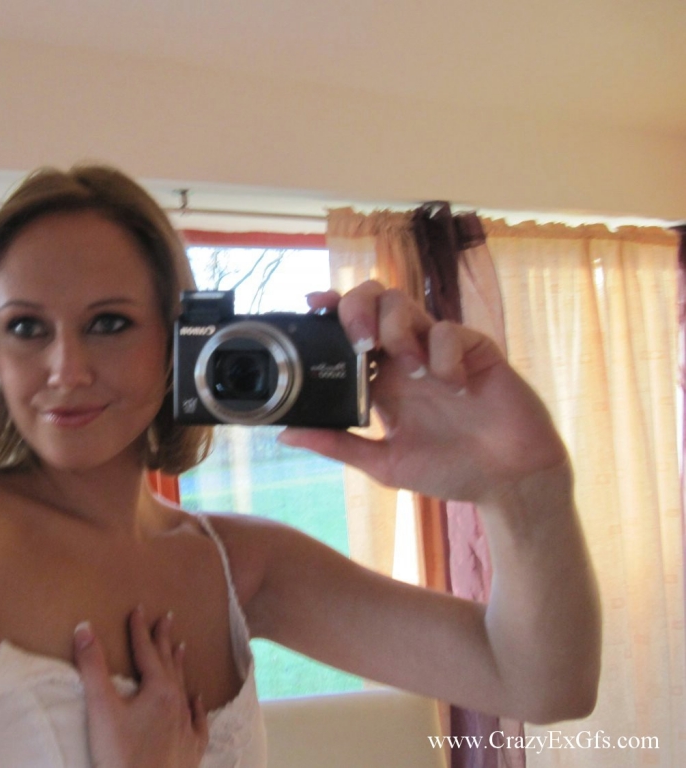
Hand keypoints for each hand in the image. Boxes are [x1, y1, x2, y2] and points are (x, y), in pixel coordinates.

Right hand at [74, 608, 208, 767]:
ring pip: (184, 688)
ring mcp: (187, 727)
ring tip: (181, 647)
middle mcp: (178, 704)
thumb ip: (92, 666)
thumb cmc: (119, 755)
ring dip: (179, 666)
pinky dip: (198, 707)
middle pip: (169, 664)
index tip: (139, 609)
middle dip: (164, 640)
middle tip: (167, 618)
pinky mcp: (192, 750)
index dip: (140, 629)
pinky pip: (198, 722)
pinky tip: (198, 700)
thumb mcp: (101, 708)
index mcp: (158, 690)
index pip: (146, 651)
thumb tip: (84, 627)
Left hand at [280, 281, 567, 505]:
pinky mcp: (475, 350)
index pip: (348, 329)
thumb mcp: (384, 462)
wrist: (509, 482)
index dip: (329, 310)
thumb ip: (339, 445)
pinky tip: (455, 388)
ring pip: (405, 305)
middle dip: (359, 309)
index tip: (310, 306)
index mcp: (381, 379)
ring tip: (411, 372)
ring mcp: (439, 350)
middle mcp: (405, 356)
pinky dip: (444, 355)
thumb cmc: (449, 469)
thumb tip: (285, 436)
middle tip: (362, 344)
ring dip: (398, 332)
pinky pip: (450, 331)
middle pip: (373, 300)